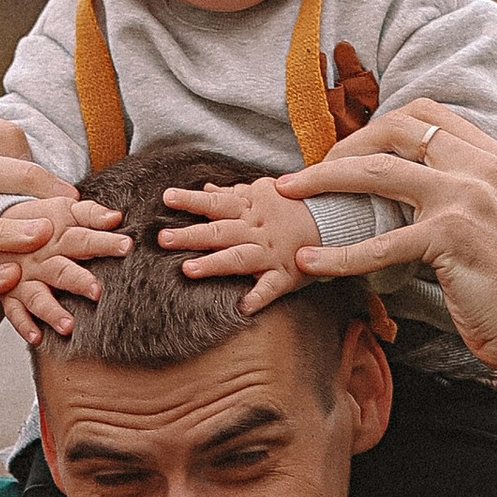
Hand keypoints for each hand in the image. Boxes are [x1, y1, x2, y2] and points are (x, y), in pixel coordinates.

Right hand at [0, 189, 135, 348]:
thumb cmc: (41, 221)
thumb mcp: (65, 210)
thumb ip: (91, 213)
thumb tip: (116, 217)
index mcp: (59, 236)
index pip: (84, 239)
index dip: (105, 242)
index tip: (127, 246)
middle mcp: (41, 259)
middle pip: (61, 270)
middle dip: (78, 281)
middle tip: (97, 292)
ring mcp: (24, 279)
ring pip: (38, 297)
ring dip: (52, 311)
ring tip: (68, 326)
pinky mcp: (10, 295)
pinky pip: (14, 312)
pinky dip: (24, 326)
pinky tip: (37, 338)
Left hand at [154, 173, 325, 314]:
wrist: (334, 222)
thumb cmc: (293, 207)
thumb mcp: (263, 192)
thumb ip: (232, 193)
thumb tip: (204, 189)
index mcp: (249, 208)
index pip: (216, 203)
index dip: (191, 201)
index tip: (167, 198)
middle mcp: (256, 231)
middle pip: (220, 231)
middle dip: (191, 235)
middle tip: (163, 239)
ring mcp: (270, 254)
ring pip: (238, 258)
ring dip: (214, 264)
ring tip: (188, 270)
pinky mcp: (285, 275)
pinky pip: (271, 287)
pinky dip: (259, 297)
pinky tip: (242, 307)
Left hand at [280, 103, 496, 480]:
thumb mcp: (491, 219)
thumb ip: (457, 190)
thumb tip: (402, 182)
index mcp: (493, 156)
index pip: (423, 113)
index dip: (376, 125)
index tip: (345, 151)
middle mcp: (483, 166)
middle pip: (395, 128)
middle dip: (343, 145)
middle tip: (309, 175)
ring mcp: (468, 198)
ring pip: (377, 172)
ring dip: (323, 181)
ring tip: (287, 195)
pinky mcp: (451, 238)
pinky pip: (379, 242)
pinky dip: (337, 254)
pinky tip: (308, 264)